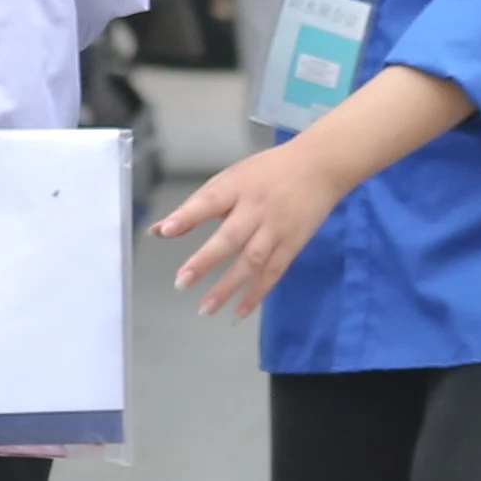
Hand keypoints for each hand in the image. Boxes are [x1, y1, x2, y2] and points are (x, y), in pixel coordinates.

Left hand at [152, 134, 357, 316]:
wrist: (320, 167)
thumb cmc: (267, 173)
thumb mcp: (231, 178)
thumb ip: (197, 205)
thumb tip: (160, 230)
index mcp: (238, 186)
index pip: (209, 201)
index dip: (187, 216)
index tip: (166, 230)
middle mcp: (256, 209)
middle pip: (230, 236)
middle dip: (205, 260)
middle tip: (181, 282)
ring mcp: (276, 229)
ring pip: (251, 261)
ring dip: (228, 287)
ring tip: (205, 309)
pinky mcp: (292, 245)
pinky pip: (272, 273)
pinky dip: (256, 295)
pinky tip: (237, 313)